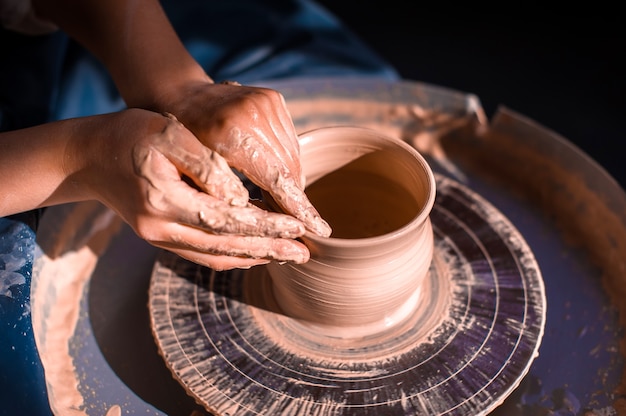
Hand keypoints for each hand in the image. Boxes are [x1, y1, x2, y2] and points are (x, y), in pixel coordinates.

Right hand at [70, 109, 309, 269]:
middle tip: (306, 254)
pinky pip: (203, 256)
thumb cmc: (130, 135)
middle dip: (269, 250)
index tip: (298, 225)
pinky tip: (257, 253)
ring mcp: (159, 238)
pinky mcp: (161, 239)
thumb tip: (240, 197)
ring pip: (215, 257)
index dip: (264, 225)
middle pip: (225, 247)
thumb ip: (205, 165)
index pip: (225, 219)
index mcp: (163, 199)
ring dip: (255, 258)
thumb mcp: (167, 134)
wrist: (89, 156)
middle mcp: (159, 227)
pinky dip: (234, 256)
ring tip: (290, 256)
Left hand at [154, 81, 331, 237]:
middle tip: (304, 227)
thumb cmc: (181, 144)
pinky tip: (282, 181)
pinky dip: (287, 162)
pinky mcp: (273, 98)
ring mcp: (266, 102)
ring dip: (293, 182)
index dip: (298, 208)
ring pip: (293, 155)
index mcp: (230, 133)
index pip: (276, 178)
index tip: (319, 230)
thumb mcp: (196, 174)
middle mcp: (253, 113)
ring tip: (292, 209)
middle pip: (289, 168)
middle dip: (297, 199)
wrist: (181, 97)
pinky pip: (289, 140)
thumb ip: (228, 197)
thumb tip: (265, 229)